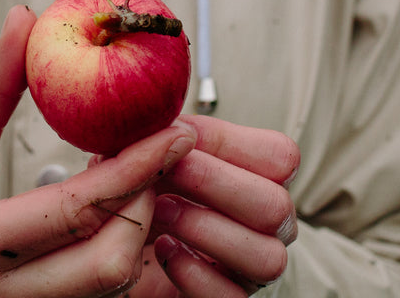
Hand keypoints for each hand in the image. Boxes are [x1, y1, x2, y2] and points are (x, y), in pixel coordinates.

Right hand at [0, 5, 197, 297]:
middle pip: (107, 266)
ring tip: (139, 179)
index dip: (134, 168)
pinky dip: (117, 259)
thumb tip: (27, 20)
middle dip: (146, 207)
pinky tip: (118, 216)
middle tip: (156, 157)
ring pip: (107, 291)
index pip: (74, 209)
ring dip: (137, 234)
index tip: (174, 132)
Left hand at [123, 116, 299, 296]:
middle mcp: (265, 225)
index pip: (282, 157)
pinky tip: (163, 249)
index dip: (235, 144)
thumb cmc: (143, 187)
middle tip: (171, 172)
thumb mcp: (150, 150)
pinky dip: (194, 273)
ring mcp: (250, 267)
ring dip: (206, 229)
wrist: (117, 239)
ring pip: (266, 258)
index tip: (186, 138)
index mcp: (258, 178)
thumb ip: (165, 133)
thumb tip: (176, 126)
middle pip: (276, 207)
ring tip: (161, 212)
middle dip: (218, 185)